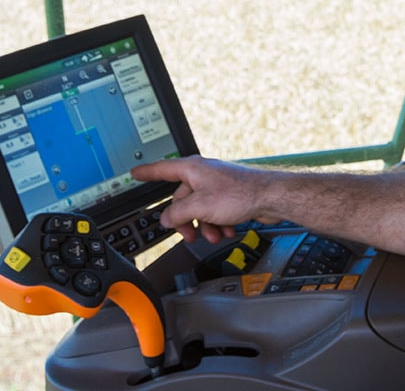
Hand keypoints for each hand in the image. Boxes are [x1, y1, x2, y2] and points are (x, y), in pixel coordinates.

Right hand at [131, 156, 278, 243]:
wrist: (270, 197)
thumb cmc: (240, 194)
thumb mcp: (200, 206)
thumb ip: (178, 213)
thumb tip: (167, 219)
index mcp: (192, 169)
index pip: (162, 169)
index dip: (146, 173)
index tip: (135, 173)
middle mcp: (203, 174)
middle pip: (182, 199)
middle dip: (186, 220)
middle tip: (189, 234)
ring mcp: (216, 185)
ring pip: (199, 209)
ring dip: (204, 226)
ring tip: (213, 235)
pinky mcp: (229, 197)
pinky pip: (214, 212)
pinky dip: (218, 224)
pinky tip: (226, 231)